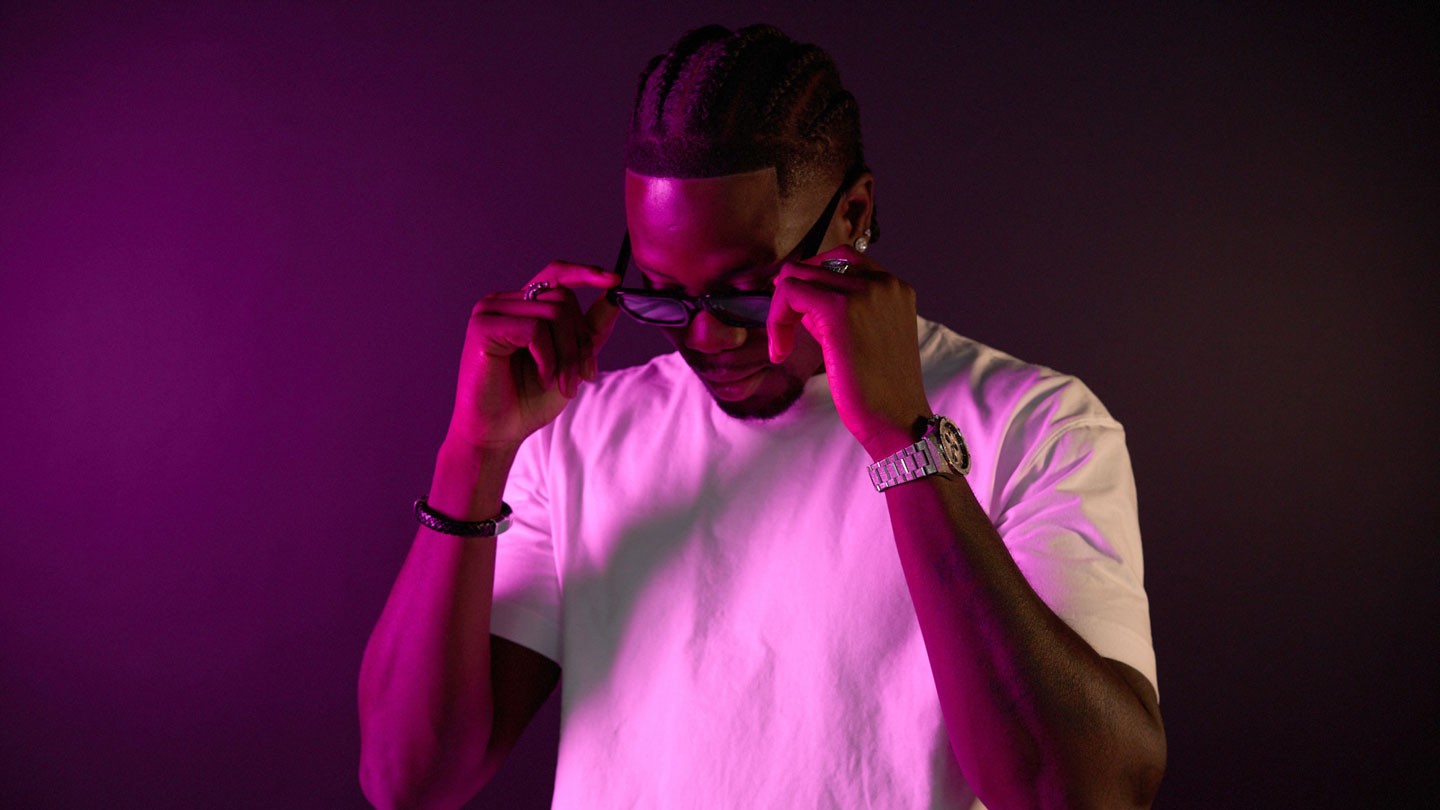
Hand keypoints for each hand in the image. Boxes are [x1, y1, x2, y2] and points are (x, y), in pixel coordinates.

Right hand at [446, 262, 619, 449]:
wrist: (498, 433)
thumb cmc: (528, 399)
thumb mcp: (570, 360)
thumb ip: (590, 329)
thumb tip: (614, 297)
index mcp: (521, 306)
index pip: (556, 274)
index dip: (585, 273)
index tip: (613, 281)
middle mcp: (504, 302)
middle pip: (563, 299)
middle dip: (581, 341)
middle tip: (583, 376)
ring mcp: (490, 311)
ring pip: (553, 314)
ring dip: (568, 355)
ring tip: (563, 384)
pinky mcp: (483, 327)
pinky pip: (535, 330)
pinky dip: (548, 358)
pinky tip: (544, 379)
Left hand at [767, 247, 930, 457]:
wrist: (897, 419)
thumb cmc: (879, 389)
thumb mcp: (864, 337)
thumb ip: (837, 309)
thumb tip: (796, 294)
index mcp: (895, 286)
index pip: (840, 258)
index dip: (811, 282)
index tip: (798, 316)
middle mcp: (883, 282)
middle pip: (815, 264)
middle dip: (792, 296)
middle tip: (785, 332)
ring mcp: (863, 292)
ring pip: (796, 275)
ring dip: (781, 310)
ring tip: (783, 346)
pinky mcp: (838, 309)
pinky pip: (789, 292)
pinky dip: (776, 319)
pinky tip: (780, 351)